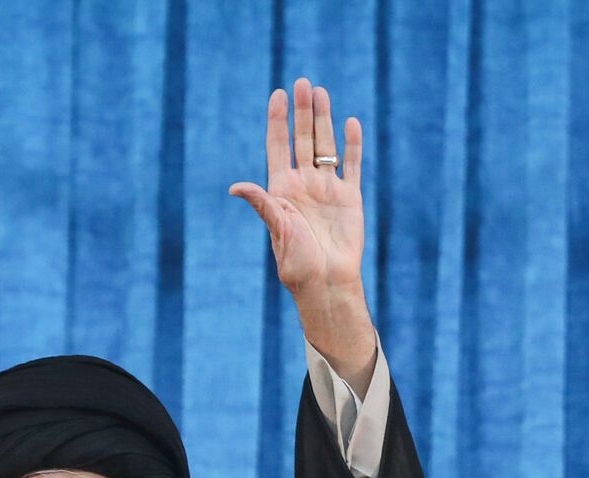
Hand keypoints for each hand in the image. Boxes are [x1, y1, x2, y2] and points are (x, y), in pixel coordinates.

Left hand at [229, 78, 377, 387]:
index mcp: (282, 189)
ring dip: (323, 120)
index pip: (278, 146)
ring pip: (325, 146)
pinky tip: (350, 123)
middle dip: (302, 112)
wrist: (327, 283)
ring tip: (321, 92)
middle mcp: (304, 184)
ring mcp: (327, 189)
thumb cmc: (297, 263)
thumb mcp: (277, 230)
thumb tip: (235, 187)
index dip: (278, 121)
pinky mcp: (350, 198)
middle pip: (302, 139)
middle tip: (302, 83)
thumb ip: (262, 204)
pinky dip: (352, 145)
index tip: (277, 95)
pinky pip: (352, 165)